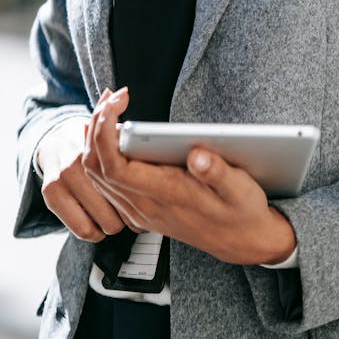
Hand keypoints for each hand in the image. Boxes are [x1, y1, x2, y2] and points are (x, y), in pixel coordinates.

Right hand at [37, 107, 127, 241]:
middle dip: (127, 213)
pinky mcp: (50, 195)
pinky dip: (93, 230)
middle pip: (116, 208)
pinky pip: (82, 230)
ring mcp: (61, 180)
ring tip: (117, 215)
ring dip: (111, 223)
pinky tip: (99, 222)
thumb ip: (128, 134)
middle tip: (133, 208)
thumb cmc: (93, 137)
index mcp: (94, 148)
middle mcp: (76, 165)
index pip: (124, 186)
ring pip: (100, 225)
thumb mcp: (113, 130)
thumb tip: (139, 113)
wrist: (55, 139)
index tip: (144, 197)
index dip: (138, 195)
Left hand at [82, 88, 297, 265]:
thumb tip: (198, 155)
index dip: (105, 134)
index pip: (115, 168)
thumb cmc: (241, 213)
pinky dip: (103, 152)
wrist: (242, 243)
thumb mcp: (240, 191)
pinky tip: (114, 131)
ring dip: (97, 136)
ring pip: (97, 174)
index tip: (117, 102)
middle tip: (113, 95)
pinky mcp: (142, 207)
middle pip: (96, 167)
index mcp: (166, 196)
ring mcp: (140, 209)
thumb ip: (219, 173)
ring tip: (112, 104)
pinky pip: (107, 181)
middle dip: (96, 125)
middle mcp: (145, 206)